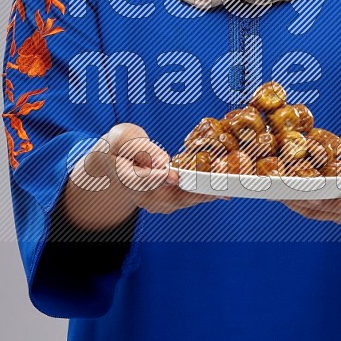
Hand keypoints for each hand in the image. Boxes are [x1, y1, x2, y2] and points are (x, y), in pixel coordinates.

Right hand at [69, 123, 220, 218]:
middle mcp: (138, 195)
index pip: (140, 180)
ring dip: (201, 195)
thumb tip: (163, 161)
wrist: (117, 162)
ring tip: (223, 189)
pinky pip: (184, 201)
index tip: (173, 175)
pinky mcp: (163, 203)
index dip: (157, 179)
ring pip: (178, 202)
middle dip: (191, 191)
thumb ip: (139, 147)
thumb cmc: (120, 145)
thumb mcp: (124, 137)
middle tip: (212, 185)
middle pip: (165, 197)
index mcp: (124, 176)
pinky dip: (202, 195)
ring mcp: (151, 202)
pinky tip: (220, 191)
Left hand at [279, 132, 340, 222]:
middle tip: (270, 186)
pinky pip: (312, 206)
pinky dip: (296, 198)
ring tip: (268, 187)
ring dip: (290, 201)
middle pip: (318, 209)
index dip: (313, 197)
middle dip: (294, 199)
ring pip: (312, 211)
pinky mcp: (335, 207)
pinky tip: (280, 187)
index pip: (337, 203)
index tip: (292, 188)